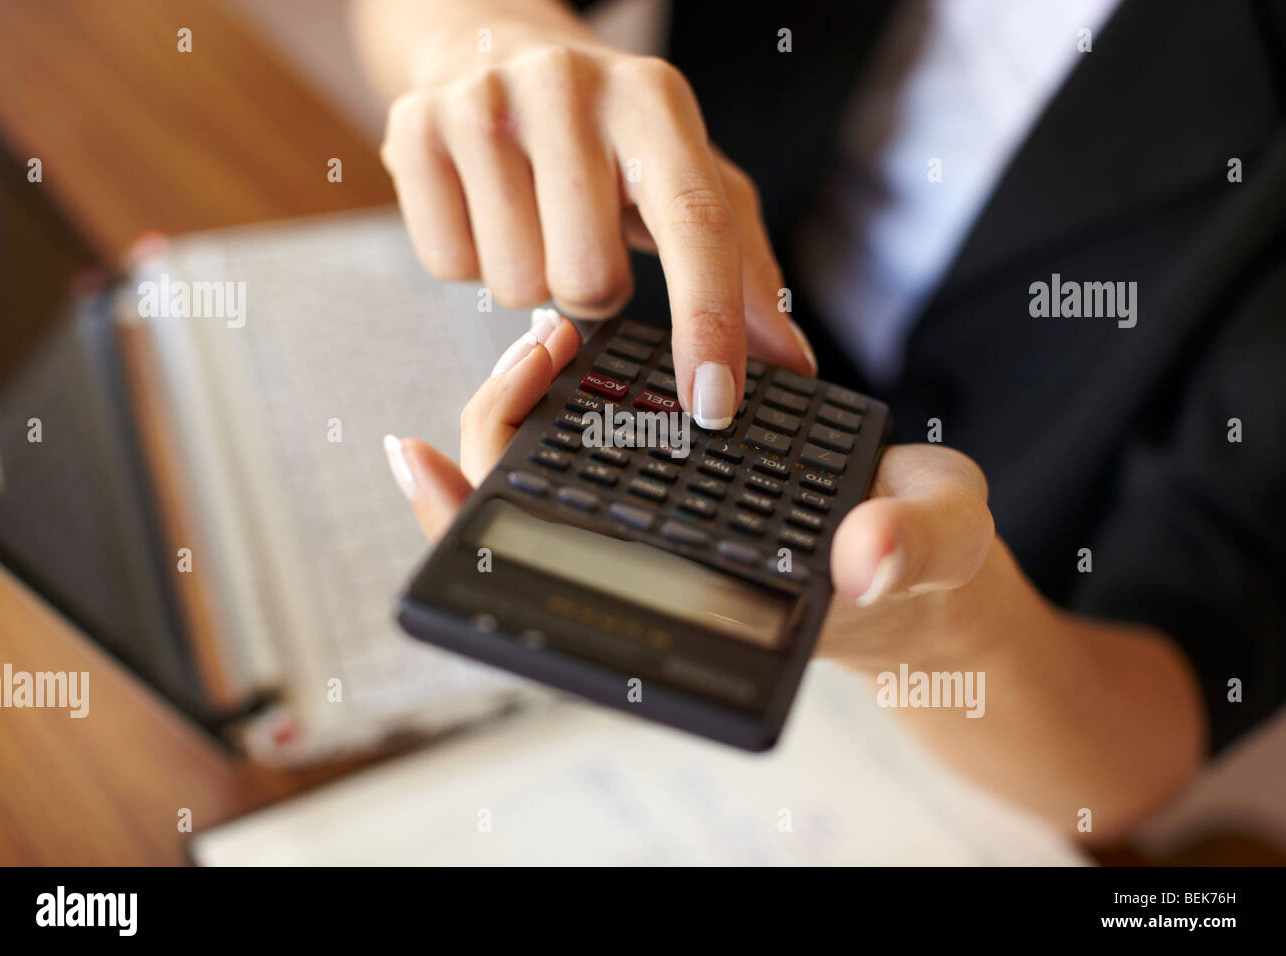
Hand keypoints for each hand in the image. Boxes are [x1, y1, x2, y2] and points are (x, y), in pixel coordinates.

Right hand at [378, 19, 816, 427]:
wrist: (489, 50)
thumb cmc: (605, 136)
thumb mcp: (688, 180)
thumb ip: (745, 272)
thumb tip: (791, 362)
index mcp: (654, 102)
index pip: (693, 226)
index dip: (708, 324)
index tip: (713, 404)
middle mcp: (568, 88)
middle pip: (590, 280)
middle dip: (593, 292)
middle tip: (585, 241)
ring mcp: (483, 104)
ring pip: (518, 283)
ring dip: (532, 279)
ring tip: (532, 218)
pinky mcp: (414, 128)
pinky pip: (447, 266)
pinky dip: (470, 262)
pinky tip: (484, 210)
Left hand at [384, 312, 999, 668]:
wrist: (920, 532)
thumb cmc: (920, 552)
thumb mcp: (937, 543)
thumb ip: (909, 547)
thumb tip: (866, 556)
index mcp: (689, 597)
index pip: (544, 577)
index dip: (468, 529)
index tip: (420, 458)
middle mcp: (648, 557)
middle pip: (518, 509)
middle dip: (498, 427)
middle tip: (540, 347)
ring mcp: (648, 511)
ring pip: (541, 469)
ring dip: (526, 399)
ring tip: (553, 333)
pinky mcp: (666, 463)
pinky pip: (588, 436)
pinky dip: (561, 390)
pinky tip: (559, 342)